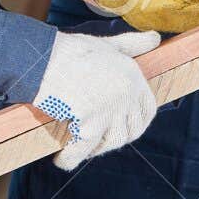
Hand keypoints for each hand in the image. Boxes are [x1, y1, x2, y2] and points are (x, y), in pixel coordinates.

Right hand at [33, 29, 161, 169]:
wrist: (43, 57)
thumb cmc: (72, 50)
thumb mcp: (108, 44)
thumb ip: (132, 44)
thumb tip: (155, 38)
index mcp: (134, 77)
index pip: (149, 111)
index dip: (137, 123)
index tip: (123, 128)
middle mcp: (127, 95)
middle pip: (131, 131)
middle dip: (115, 139)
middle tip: (97, 141)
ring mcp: (109, 111)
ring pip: (110, 142)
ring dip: (96, 150)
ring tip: (82, 150)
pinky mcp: (88, 122)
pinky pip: (82, 150)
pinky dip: (71, 159)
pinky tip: (62, 160)